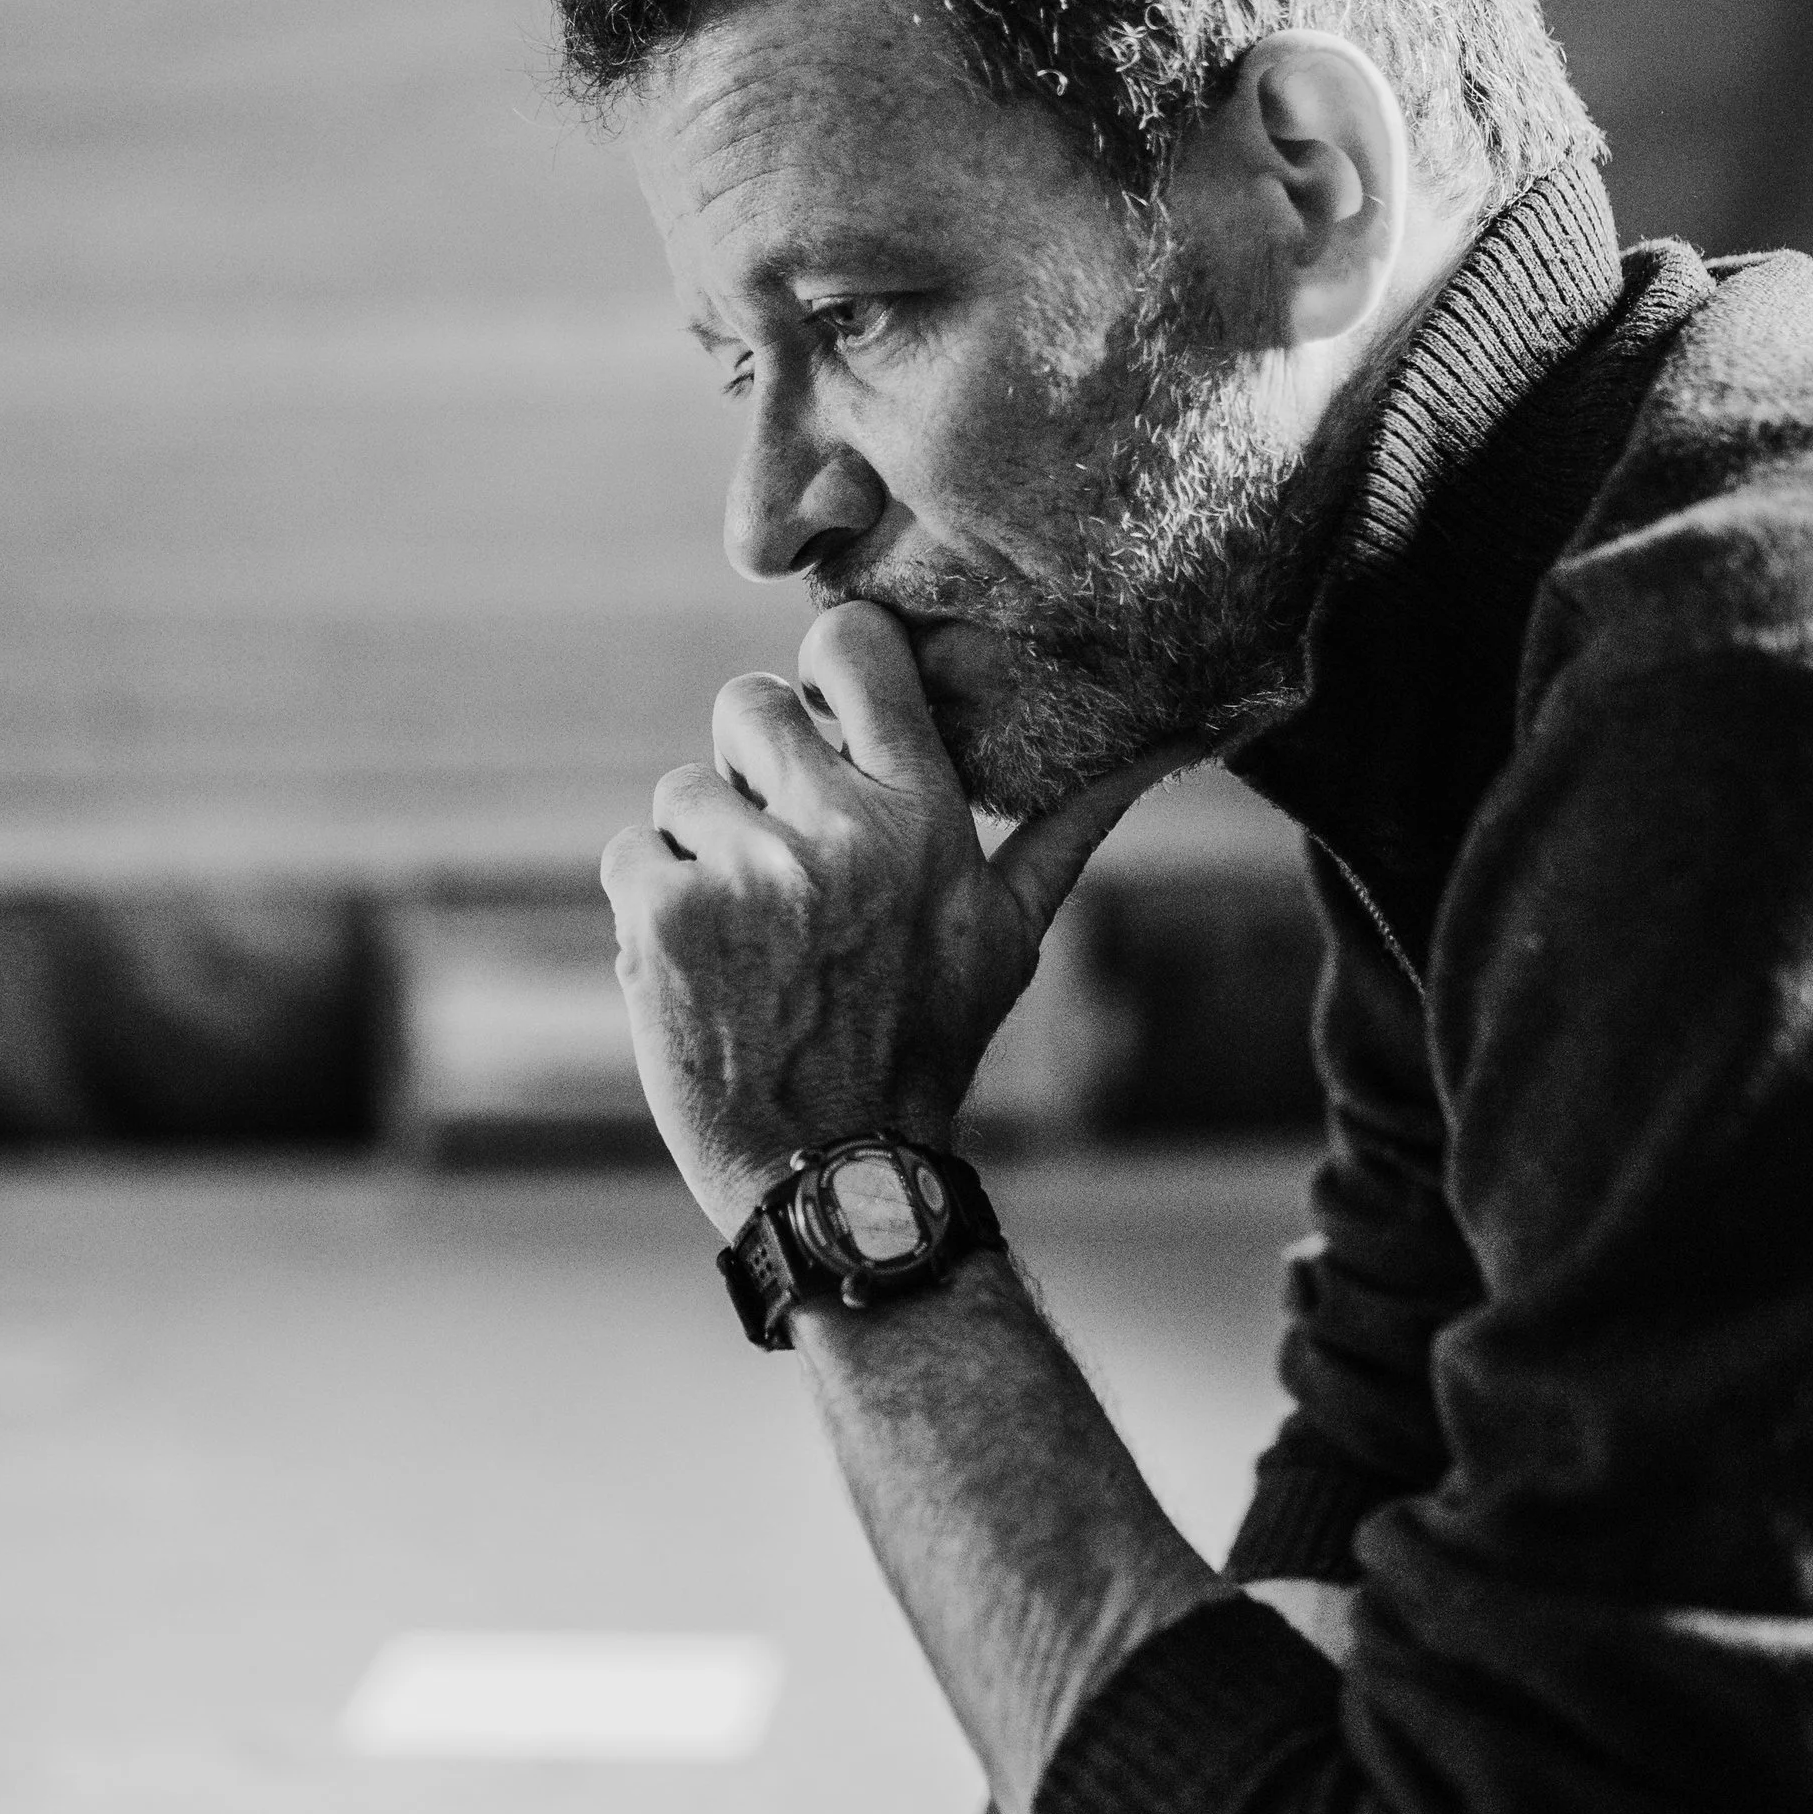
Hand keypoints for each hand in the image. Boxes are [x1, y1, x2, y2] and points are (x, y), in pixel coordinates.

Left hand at [599, 603, 1181, 1230]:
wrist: (834, 1170)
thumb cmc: (928, 1043)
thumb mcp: (1013, 932)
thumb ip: (1071, 821)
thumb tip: (1177, 735)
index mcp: (924, 817)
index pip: (853, 643)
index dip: (825, 669)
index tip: (825, 718)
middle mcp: (835, 831)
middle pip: (748, 703)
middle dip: (755, 769)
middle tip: (784, 853)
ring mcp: (744, 872)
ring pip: (684, 788)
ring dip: (705, 852)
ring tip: (752, 934)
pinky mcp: (665, 917)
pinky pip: (634, 854)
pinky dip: (655, 907)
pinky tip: (705, 967)